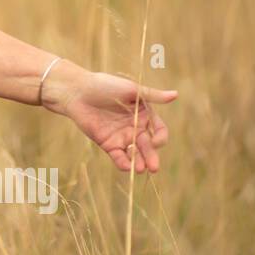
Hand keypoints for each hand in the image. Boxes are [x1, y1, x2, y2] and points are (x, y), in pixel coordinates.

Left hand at [41, 61, 176, 173]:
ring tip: (140, 169)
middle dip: (151, 156)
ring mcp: (122, 137)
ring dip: (138, 162)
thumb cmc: (105, 85)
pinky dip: (123, 162)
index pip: (159, 131)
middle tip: (154, 168)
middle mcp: (136, 128)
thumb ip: (152, 96)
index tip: (156, 141)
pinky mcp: (108, 143)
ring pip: (134, 153)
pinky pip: (118, 156)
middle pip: (147, 146)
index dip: (160, 138)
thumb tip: (176, 95)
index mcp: (145, 114)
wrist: (77, 91)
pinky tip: (126, 166)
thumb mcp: (131, 90)